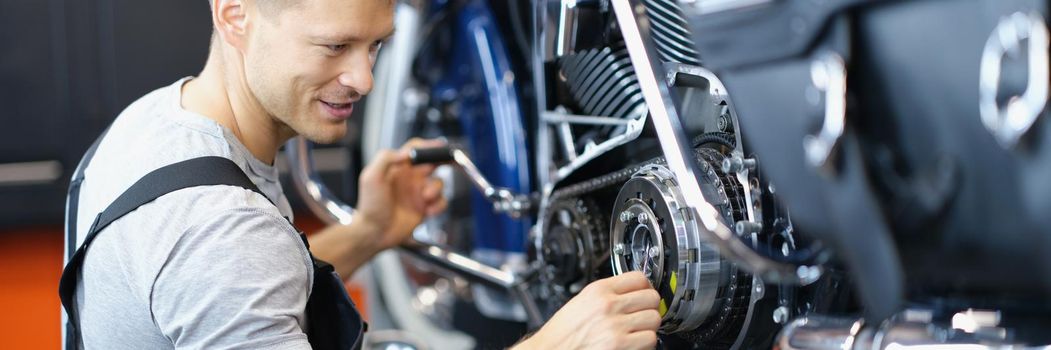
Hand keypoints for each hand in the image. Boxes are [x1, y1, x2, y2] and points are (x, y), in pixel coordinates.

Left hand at [353, 138, 447, 251]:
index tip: (439, 146)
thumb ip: (385, 158)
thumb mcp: (371, 177)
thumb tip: (405, 152)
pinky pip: (441, 202)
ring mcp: (418, 193)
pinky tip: (428, 211)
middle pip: (432, 162)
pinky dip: (438, 206)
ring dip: (436, 189)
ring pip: (439, 183)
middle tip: (452, 160)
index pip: (416, 149)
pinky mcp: (424, 208)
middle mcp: (409, 178)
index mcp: (398, 168)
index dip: (428, 146)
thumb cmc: (369, 206)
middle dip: (444, 160)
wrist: (374, 232)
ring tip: (426, 197)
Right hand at [514, 272, 660, 349]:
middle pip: (651, 297)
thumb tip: (632, 293)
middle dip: (649, 307)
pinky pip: (650, 339)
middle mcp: (608, 305)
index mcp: (598, 290)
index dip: (645, 287)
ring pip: (654, 319)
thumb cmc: (563, 332)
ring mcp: (615, 326)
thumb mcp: (581, 302)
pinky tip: (634, 343)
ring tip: (636, 330)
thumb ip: (607, 295)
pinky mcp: (621, 345)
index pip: (639, 277)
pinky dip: (645, 343)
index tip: (644, 293)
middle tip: (642, 314)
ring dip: (648, 326)